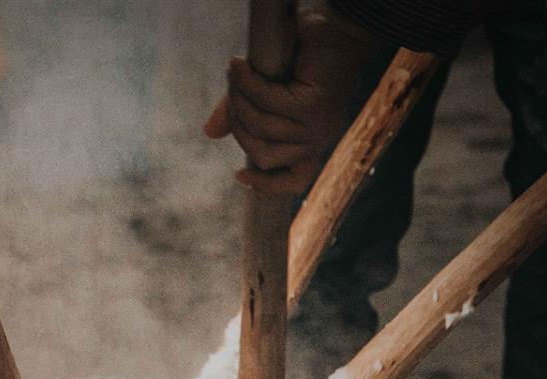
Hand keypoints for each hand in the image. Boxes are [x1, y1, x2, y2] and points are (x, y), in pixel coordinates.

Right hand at [204, 5, 376, 193]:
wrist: (336, 26)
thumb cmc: (304, 57)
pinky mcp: (313, 106)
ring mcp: (317, 126)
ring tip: (235, 72)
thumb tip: (210, 133)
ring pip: (260, 129)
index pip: (295, 180)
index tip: (239, 175)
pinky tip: (238, 65)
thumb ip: (241, 112)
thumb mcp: (265, 92)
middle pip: (262, 154)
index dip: (266, 185)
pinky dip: (247, 83)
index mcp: (312, 142)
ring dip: (240, 99)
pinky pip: (266, 102)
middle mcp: (318, 140)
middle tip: (232, 91)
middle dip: (239, 124)